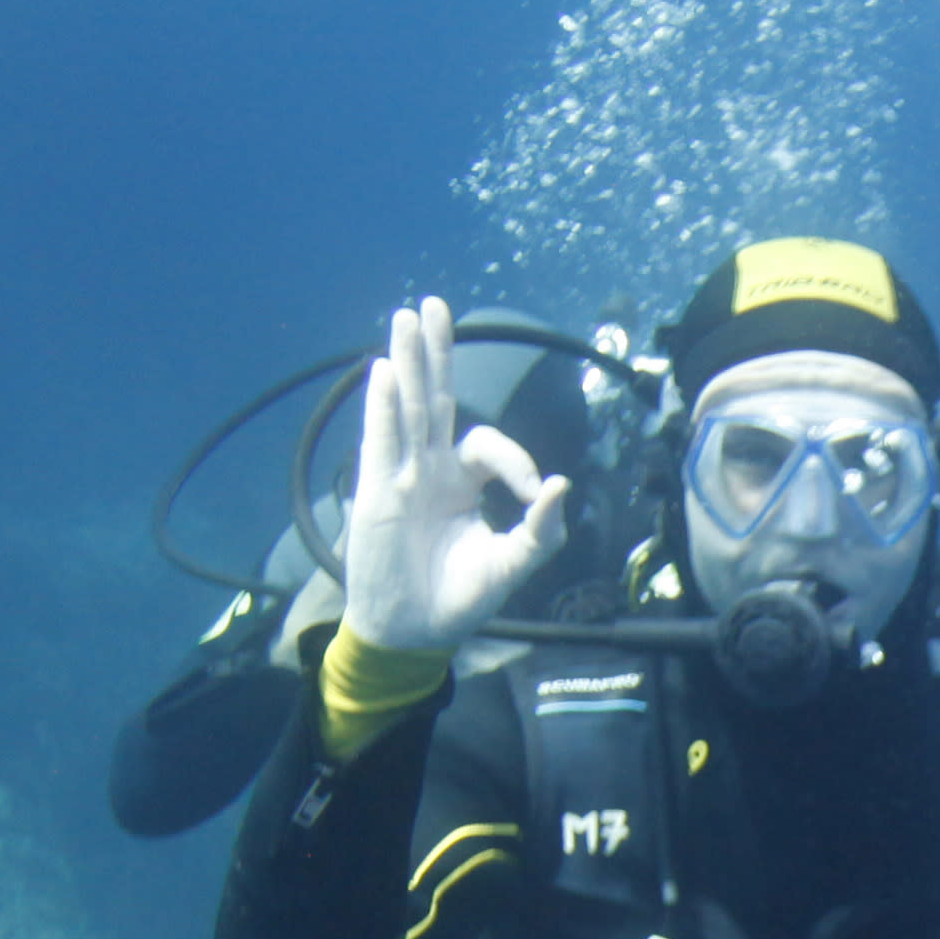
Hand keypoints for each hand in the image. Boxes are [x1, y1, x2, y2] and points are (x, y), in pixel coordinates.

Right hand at [338, 295, 568, 658]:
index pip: (487, 445)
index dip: (516, 460)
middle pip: (435, 399)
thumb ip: (541, 531)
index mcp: (462, 482)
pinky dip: (384, 405)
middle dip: (437, 352)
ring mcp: (401, 475)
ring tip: (408, 317)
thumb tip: (563, 486)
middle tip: (434, 305)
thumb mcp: (511, 565)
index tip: (535, 494)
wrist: (412, 633)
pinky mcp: (376, 490)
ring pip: (408, 407)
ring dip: (409, 361)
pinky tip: (387, 370)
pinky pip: (381, 439)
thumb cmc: (458, 600)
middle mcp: (429, 469)